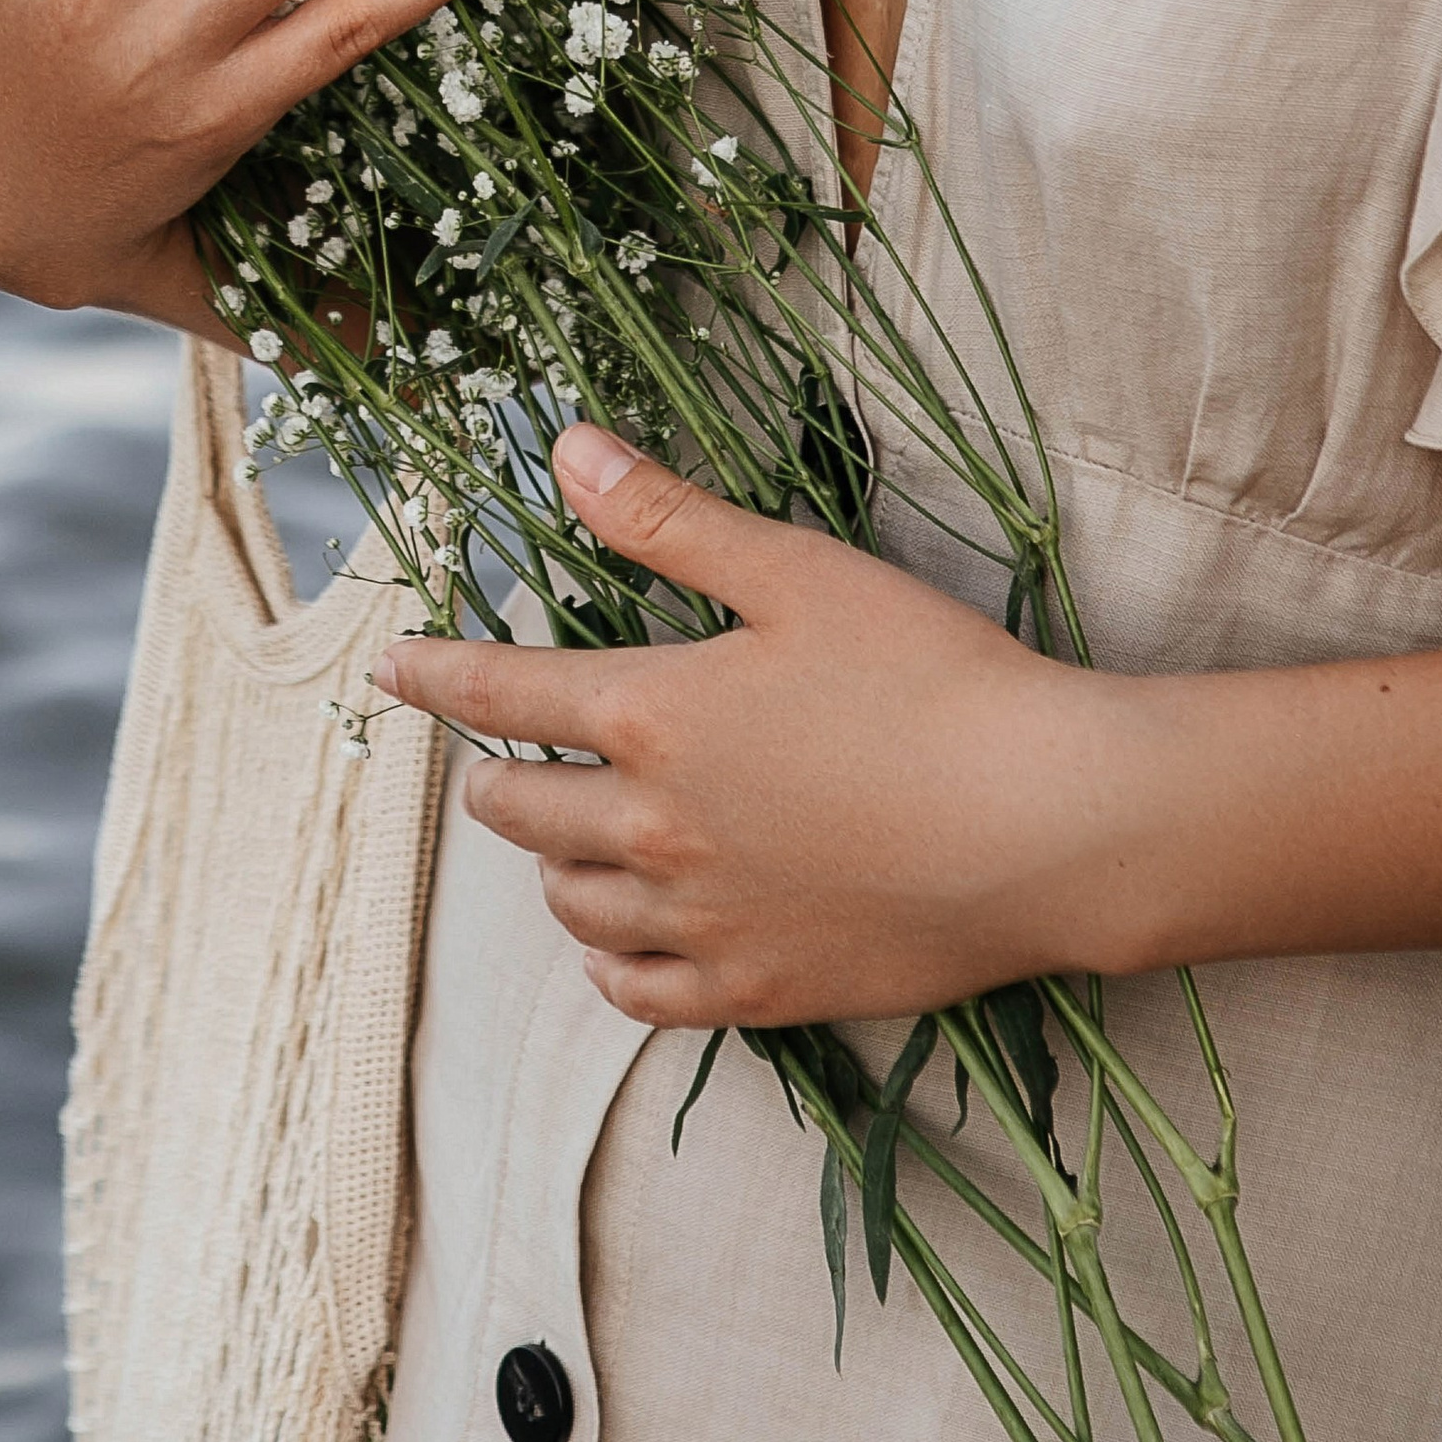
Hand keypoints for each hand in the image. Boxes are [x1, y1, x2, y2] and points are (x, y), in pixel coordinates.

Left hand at [375, 425, 1145, 1027]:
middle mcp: (651, 829)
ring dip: (551, 864)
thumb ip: (667, 519)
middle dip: (493, 776)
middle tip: (504, 757)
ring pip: (568, 905)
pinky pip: (636, 992)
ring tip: (569, 838)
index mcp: (652, 715)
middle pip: (516, 809)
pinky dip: (610, 961)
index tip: (392, 672)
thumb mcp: (797, 573)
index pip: (499, 694)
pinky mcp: (758, 988)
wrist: (1049, 823)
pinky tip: (623, 936)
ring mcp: (702, 919)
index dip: (434, 677)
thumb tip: (563, 449)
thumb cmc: (935, 679)